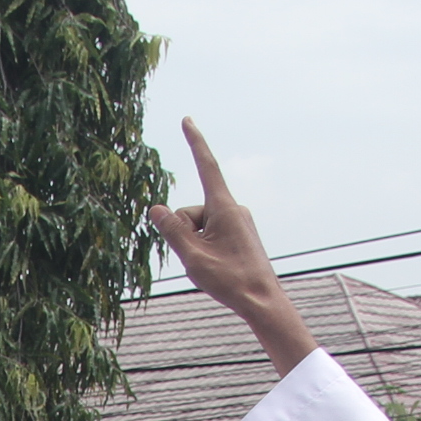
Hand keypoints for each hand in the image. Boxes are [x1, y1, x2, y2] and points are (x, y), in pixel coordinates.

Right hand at [142, 121, 315, 371]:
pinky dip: (205, 249)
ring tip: (212, 267)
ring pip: (199, 226)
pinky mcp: (239, 234)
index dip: (195, 142)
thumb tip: (157, 208)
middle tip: (201, 261)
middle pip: (191, 212)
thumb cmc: (230, 280)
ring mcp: (237, 222)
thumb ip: (172, 230)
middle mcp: (233, 208)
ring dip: (195, 245)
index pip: (206, 166)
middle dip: (184, 233)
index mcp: (224, 207)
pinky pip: (211, 235)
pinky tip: (217, 268)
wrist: (263, 301)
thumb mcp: (192, 257)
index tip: (187, 120)